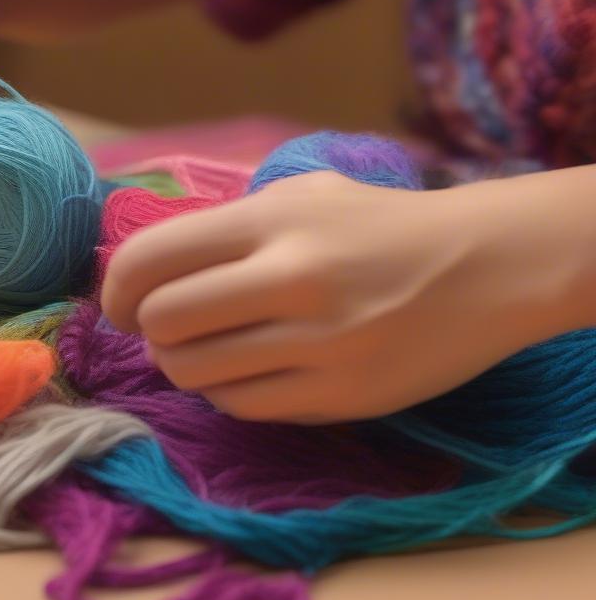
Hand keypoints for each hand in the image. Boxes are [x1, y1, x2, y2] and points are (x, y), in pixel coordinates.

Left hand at [101, 171, 578, 422]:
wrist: (483, 268)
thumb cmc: (380, 224)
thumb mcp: (302, 194)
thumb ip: (228, 222)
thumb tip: (150, 265)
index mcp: (271, 222)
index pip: (150, 259)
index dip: (116, 288)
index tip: (120, 304)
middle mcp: (290, 281)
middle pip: (162, 323)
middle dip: (146, 331)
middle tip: (162, 329)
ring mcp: (317, 345)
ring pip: (195, 373)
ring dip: (182, 365)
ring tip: (202, 350)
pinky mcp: (339, 397)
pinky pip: (242, 406)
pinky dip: (226, 392)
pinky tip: (246, 371)